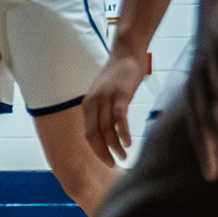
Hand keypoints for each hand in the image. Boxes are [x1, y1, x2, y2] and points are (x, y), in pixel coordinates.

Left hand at [83, 43, 149, 165]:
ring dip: (115, 146)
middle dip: (103, 152)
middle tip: (114, 164)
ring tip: (124, 156)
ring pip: (107, 128)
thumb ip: (104, 111)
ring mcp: (107, 97)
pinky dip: (123, 132)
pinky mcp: (121, 93)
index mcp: (88, 104)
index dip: (97, 149)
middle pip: (94, 134)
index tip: (107, 160)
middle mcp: (94, 101)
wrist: (126, 52)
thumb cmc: (118, 75)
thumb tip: (108, 133)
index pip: (88, 133)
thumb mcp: (105, 94)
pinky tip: (128, 143)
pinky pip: (119, 117)